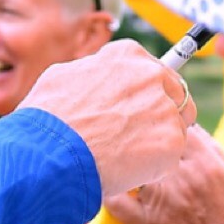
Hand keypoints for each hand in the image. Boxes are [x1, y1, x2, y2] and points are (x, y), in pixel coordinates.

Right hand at [23, 40, 195, 194]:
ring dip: (157, 140)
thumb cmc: (47, 119)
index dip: (144, 93)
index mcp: (128, 55)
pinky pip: (170, 155)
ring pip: (176, 126)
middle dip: (160, 114)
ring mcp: (164, 107)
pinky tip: (127, 169)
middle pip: (175, 94)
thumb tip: (95, 76)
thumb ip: (92, 74)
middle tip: (136, 135)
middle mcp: (152, 75)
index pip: (153, 71)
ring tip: (124, 155)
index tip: (136, 108)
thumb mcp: (63, 78)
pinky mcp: (171, 141)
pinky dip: (154, 166)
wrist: (49, 154)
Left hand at [103, 127, 223, 223]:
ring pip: (133, 166)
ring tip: (129, 162)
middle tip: (143, 144)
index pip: (178, 128)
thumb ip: (212, 148)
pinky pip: (115, 201)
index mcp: (205, 163)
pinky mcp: (143, 223)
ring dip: (131, 162)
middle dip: (146, 141)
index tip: (166, 131)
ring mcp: (159, 199)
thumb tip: (191, 127)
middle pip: (151, 143)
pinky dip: (110, 190)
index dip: (170, 126)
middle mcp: (180, 177)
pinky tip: (112, 184)